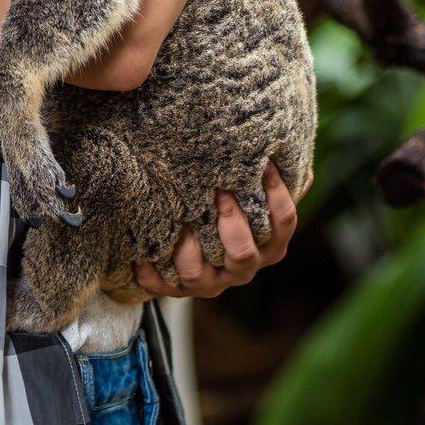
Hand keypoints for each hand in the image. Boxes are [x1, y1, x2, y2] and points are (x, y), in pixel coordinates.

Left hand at [133, 162, 297, 298]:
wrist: (196, 243)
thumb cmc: (228, 202)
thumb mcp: (248, 188)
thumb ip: (258, 171)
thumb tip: (272, 135)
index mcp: (269, 242)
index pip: (283, 221)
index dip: (276, 193)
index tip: (263, 163)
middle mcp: (244, 265)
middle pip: (243, 253)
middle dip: (231, 222)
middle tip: (219, 191)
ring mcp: (213, 281)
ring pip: (200, 275)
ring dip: (187, 249)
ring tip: (177, 223)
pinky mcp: (183, 289)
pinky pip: (165, 286)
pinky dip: (152, 273)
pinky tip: (141, 254)